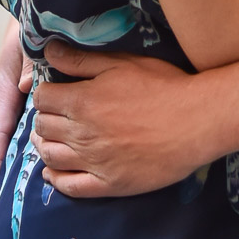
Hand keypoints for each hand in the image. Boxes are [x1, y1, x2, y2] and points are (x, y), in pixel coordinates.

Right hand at [0, 20, 29, 220]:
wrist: (35, 10)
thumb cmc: (33, 25)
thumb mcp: (31, 39)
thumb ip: (31, 62)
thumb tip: (25, 89)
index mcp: (3, 89)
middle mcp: (2, 102)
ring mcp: (9, 105)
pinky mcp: (19, 105)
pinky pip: (9, 138)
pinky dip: (3, 161)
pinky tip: (4, 180)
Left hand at [31, 43, 204, 196]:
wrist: (195, 121)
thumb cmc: (162, 86)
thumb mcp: (122, 63)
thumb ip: (82, 60)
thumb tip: (48, 50)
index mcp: (82, 101)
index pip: (43, 98)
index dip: (46, 93)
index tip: (54, 92)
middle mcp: (81, 134)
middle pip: (43, 127)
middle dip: (44, 118)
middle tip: (54, 115)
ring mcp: (94, 162)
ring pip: (51, 157)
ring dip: (43, 146)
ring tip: (48, 139)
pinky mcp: (108, 185)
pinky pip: (71, 187)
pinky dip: (55, 180)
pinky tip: (51, 174)